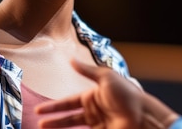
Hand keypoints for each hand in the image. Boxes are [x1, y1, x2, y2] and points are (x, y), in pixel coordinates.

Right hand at [35, 59, 178, 128]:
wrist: (142, 115)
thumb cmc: (126, 94)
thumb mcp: (105, 77)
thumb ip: (86, 71)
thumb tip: (71, 59)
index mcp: (92, 96)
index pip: (68, 103)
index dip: (54, 107)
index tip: (39, 111)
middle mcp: (93, 111)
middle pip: (68, 118)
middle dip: (54, 121)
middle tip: (39, 124)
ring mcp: (98, 124)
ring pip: (74, 128)